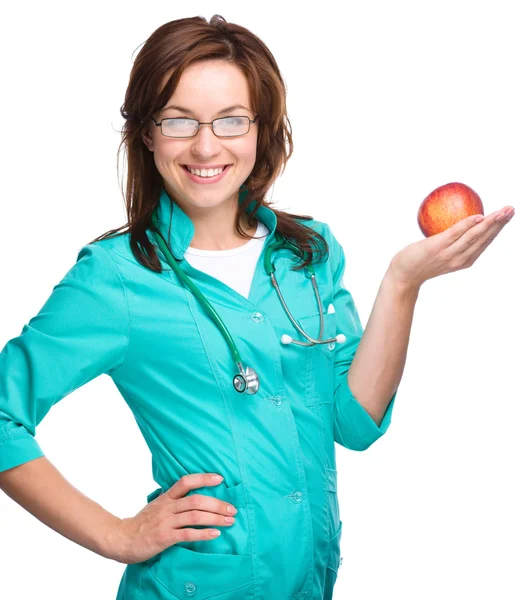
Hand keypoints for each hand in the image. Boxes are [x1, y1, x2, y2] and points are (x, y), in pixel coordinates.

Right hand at [105, 473, 237, 563]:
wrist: (122, 538)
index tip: (220, 478)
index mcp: (166, 497)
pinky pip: (187, 534)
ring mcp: (166, 522)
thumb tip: (189, 494)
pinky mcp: (165, 537)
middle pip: (196, 500)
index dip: (203, 478)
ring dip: (215, 518)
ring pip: (194, 515)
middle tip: (232, 508)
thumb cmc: (142, 523)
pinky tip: (215, 534)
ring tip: (229, 520)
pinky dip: (203, 533)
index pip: (186, 481)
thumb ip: (172, 500)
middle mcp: (167, 507)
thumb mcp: (156, 505)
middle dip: (217, 503)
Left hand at [388, 206, 514, 290]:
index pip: (485, 242)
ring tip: (503, 211)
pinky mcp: (437, 247)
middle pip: (485, 238)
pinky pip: (455, 233)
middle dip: (500, 223)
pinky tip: (479, 217)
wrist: (402, 276)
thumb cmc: (419, 262)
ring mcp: (449, 254)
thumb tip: (457, 223)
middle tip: (512, 209)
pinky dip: (468, 225)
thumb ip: (450, 243)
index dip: (498, 229)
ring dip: (491, 222)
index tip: (507, 215)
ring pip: (475, 235)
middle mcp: (460, 258)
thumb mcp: (440, 254)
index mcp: (464, 260)